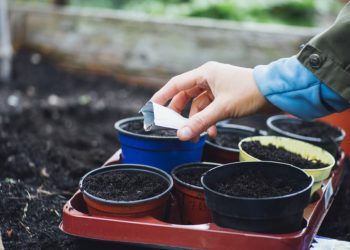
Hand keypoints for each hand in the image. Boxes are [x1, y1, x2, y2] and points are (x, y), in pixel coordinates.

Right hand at [151, 61, 271, 140]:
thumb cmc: (250, 92)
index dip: (161, 97)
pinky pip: (209, 110)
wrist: (276, 92)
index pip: (176, 84)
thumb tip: (181, 135)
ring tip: (195, 137)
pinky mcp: (224, 97)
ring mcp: (216, 88)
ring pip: (197, 106)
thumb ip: (200, 122)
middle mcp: (208, 78)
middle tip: (174, 128)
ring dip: (195, 121)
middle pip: (185, 97)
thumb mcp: (222, 108)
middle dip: (180, 114)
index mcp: (205, 73)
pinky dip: (207, 122)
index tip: (151, 109)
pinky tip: (211, 133)